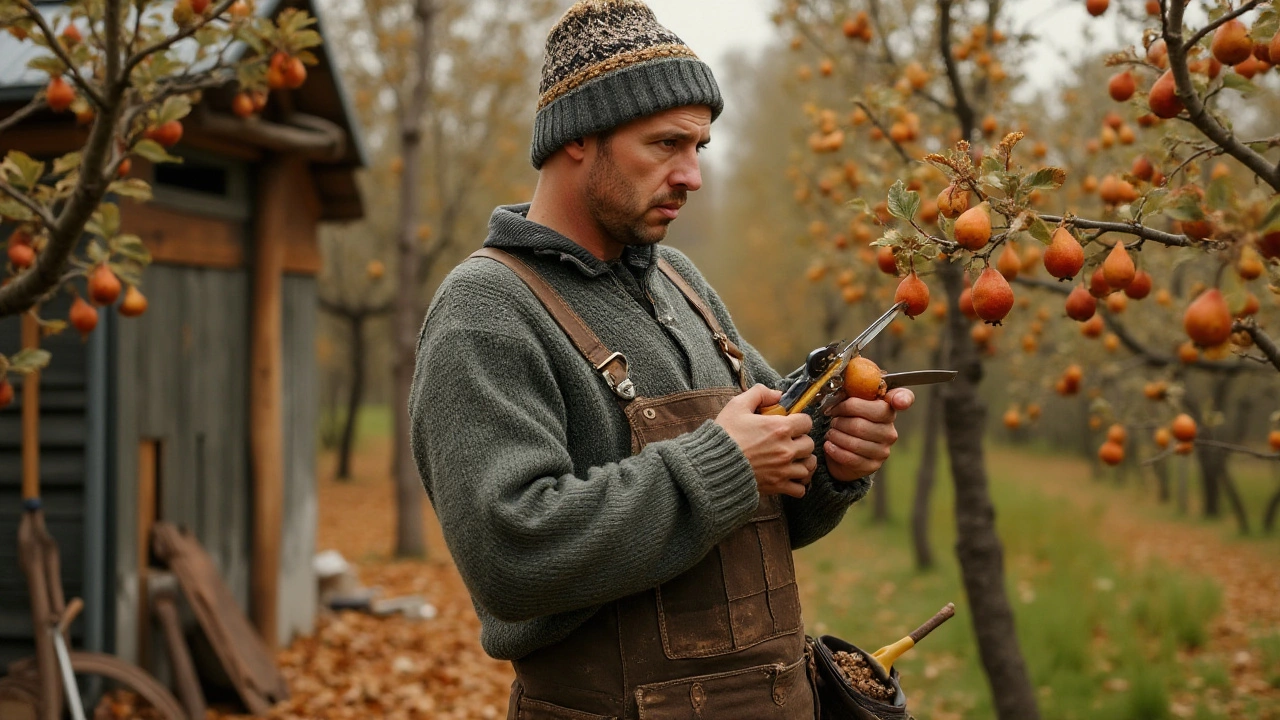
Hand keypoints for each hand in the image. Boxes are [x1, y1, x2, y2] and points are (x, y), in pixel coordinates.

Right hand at [715, 384, 816, 498]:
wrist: (713, 466)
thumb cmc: (725, 436)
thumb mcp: (737, 406)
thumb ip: (759, 393)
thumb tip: (777, 394)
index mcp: (780, 428)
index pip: (807, 422)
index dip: (799, 421)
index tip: (791, 424)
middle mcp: (786, 449)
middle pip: (810, 444)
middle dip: (801, 441)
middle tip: (790, 441)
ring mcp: (783, 470)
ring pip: (808, 466)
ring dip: (803, 462)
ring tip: (793, 460)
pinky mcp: (778, 486)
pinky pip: (800, 489)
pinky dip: (798, 484)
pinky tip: (790, 477)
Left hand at [822, 387, 914, 481]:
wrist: (840, 451)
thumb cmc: (846, 420)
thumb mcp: (847, 401)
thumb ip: (851, 386)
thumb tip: (849, 369)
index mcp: (887, 408)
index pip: (903, 399)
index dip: (902, 399)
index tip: (898, 401)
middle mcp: (890, 429)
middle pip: (862, 423)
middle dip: (840, 419)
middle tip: (833, 418)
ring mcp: (883, 449)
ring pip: (854, 441)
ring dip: (836, 435)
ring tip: (831, 432)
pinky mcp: (873, 465)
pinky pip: (851, 457)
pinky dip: (835, 449)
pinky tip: (830, 445)